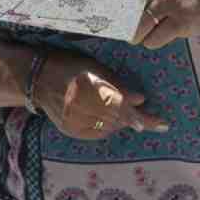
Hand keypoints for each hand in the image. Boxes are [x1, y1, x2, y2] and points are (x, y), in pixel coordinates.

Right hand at [33, 52, 165, 140]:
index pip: (124, 108)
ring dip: (120, 122)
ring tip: (122, 113)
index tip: (162, 124)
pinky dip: (106, 128)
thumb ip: (118, 85)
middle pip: (118, 120)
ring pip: (109, 129)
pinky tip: (106, 118)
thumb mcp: (95, 67)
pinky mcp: (71, 130)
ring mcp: (76, 122)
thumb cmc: (69, 65)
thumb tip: (141, 99)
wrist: (37, 78)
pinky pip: (96, 134)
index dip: (143, 118)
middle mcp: (83, 108)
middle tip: (153, 120)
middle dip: (135, 119)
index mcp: (92, 89)